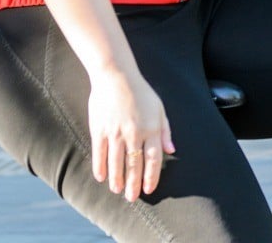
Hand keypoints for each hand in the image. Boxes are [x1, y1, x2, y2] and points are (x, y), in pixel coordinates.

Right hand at [88, 69, 175, 201]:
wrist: (116, 74)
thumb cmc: (139, 90)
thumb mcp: (159, 107)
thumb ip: (165, 130)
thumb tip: (172, 150)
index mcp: (151, 128)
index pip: (153, 160)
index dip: (151, 177)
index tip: (148, 188)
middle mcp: (134, 133)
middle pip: (135, 165)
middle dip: (133, 184)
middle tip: (131, 197)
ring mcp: (116, 132)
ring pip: (117, 163)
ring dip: (117, 180)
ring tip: (117, 190)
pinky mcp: (100, 129)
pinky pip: (100, 153)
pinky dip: (101, 167)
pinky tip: (102, 177)